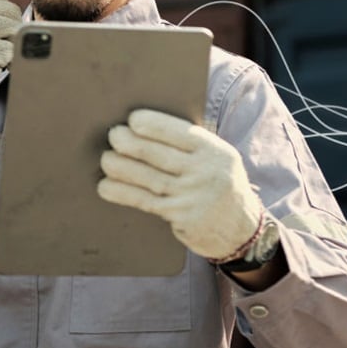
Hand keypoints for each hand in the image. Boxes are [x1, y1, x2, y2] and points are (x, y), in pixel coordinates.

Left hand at [98, 109, 264, 260]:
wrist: (240, 228)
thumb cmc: (219, 184)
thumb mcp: (218, 159)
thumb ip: (192, 145)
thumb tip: (146, 128)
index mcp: (215, 151)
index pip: (181, 133)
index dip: (154, 125)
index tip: (133, 119)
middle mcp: (206, 173)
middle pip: (160, 155)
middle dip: (131, 143)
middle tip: (114, 135)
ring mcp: (193, 197)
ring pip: (149, 178)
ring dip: (121, 167)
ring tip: (106, 159)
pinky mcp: (181, 216)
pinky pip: (145, 201)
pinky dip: (122, 192)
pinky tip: (106, 186)